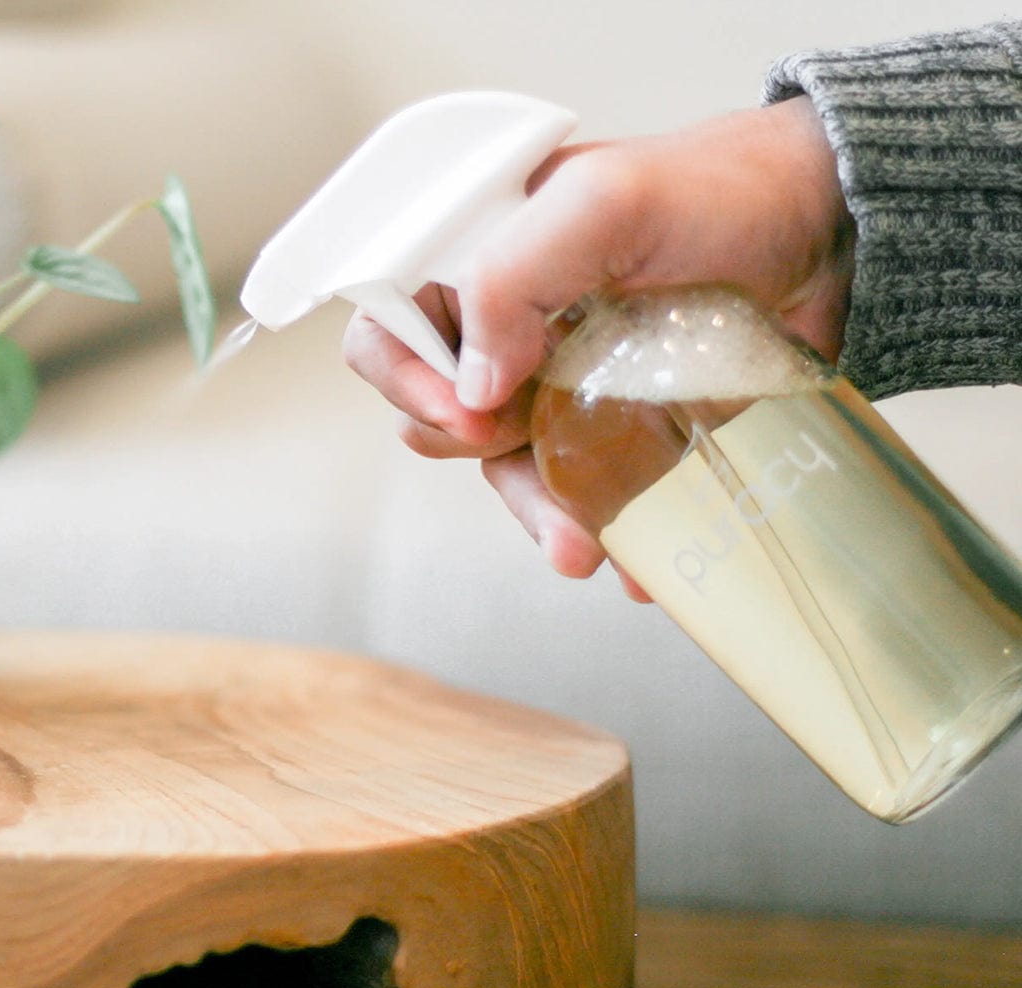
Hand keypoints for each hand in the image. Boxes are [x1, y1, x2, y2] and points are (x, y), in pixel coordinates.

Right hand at [343, 94, 854, 596]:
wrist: (829, 235)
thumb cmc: (722, 192)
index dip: (407, 380)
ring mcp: (566, 384)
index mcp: (486, 264)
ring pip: (514, 471)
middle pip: (446, 416)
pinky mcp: (621, 427)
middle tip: (525, 456)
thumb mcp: (607, 205)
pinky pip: (591, 493)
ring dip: (541, 518)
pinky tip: (636, 558)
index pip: (394, 328)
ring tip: (583, 550)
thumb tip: (472, 384)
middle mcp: (514, 330)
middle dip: (480, 457)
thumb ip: (516, 273)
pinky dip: (608, 532)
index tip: (467, 420)